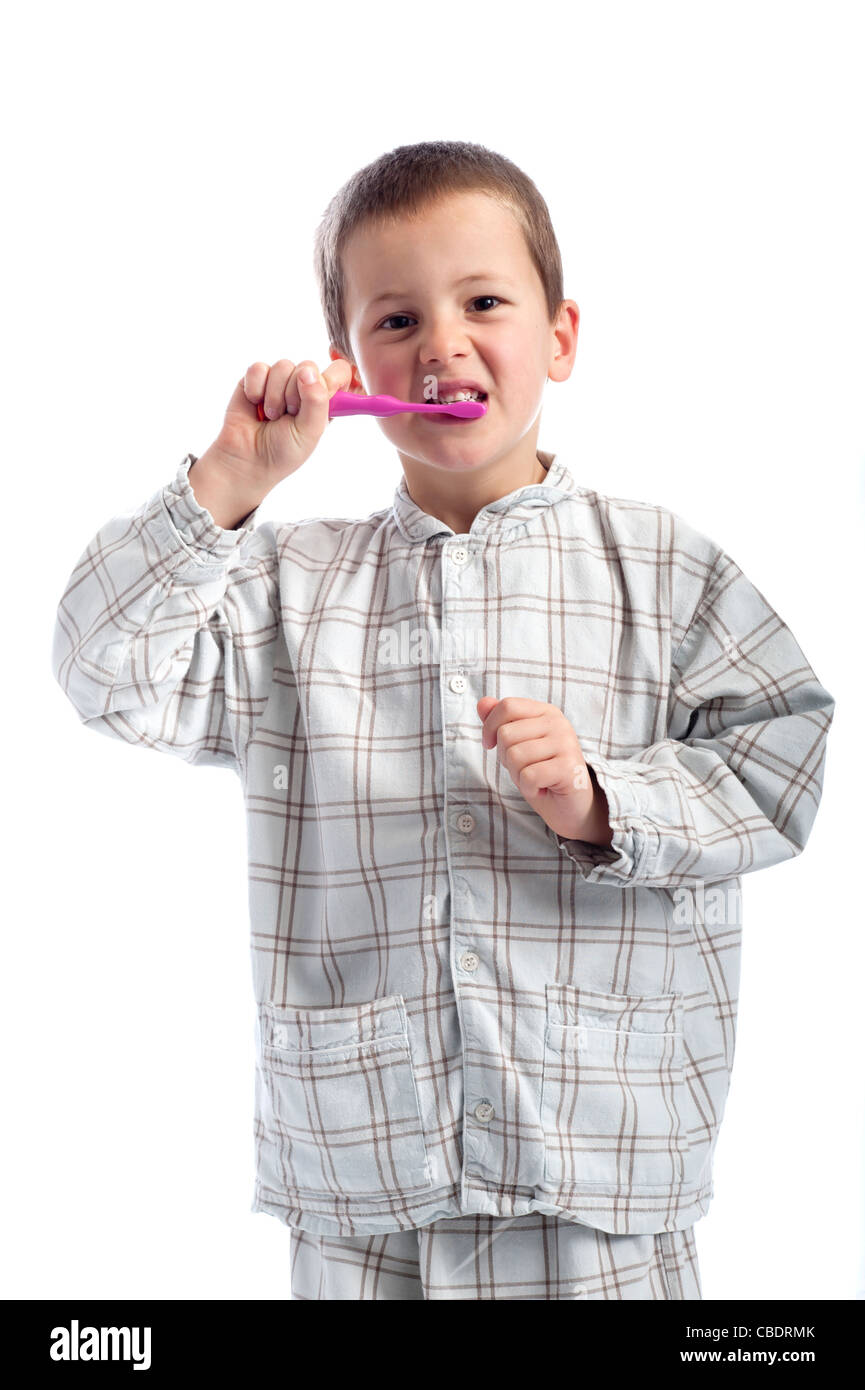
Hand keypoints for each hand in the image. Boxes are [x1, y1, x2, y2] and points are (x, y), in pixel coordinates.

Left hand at [477, 696, 613, 845]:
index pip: (507, 706)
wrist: (571, 807)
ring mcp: (566, 744)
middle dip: (506, 758)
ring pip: (515, 756)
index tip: (490, 745)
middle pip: (506, 733)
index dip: (489, 727)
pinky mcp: (568, 767)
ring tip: (536, 779)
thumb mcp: (516, 746)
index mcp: (546, 712)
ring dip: (518, 776)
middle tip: (526, 769)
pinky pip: (528, 776)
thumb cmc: (542, 774)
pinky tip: (543, 789)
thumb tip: (482, 702)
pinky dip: (529, 788)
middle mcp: (559, 723)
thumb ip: (500, 722)